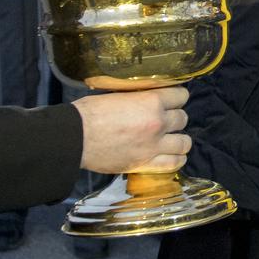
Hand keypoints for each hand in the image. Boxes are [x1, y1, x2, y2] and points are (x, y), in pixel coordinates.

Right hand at [73, 86, 191, 173]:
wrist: (74, 138)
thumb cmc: (89, 113)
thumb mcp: (118, 94)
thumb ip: (139, 98)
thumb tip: (147, 98)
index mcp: (151, 101)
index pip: (181, 95)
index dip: (177, 97)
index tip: (172, 99)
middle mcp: (158, 123)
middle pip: (183, 118)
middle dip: (175, 118)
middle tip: (166, 120)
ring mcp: (153, 145)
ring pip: (184, 142)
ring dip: (179, 139)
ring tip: (172, 139)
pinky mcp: (145, 163)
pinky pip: (173, 163)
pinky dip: (177, 159)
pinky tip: (174, 155)